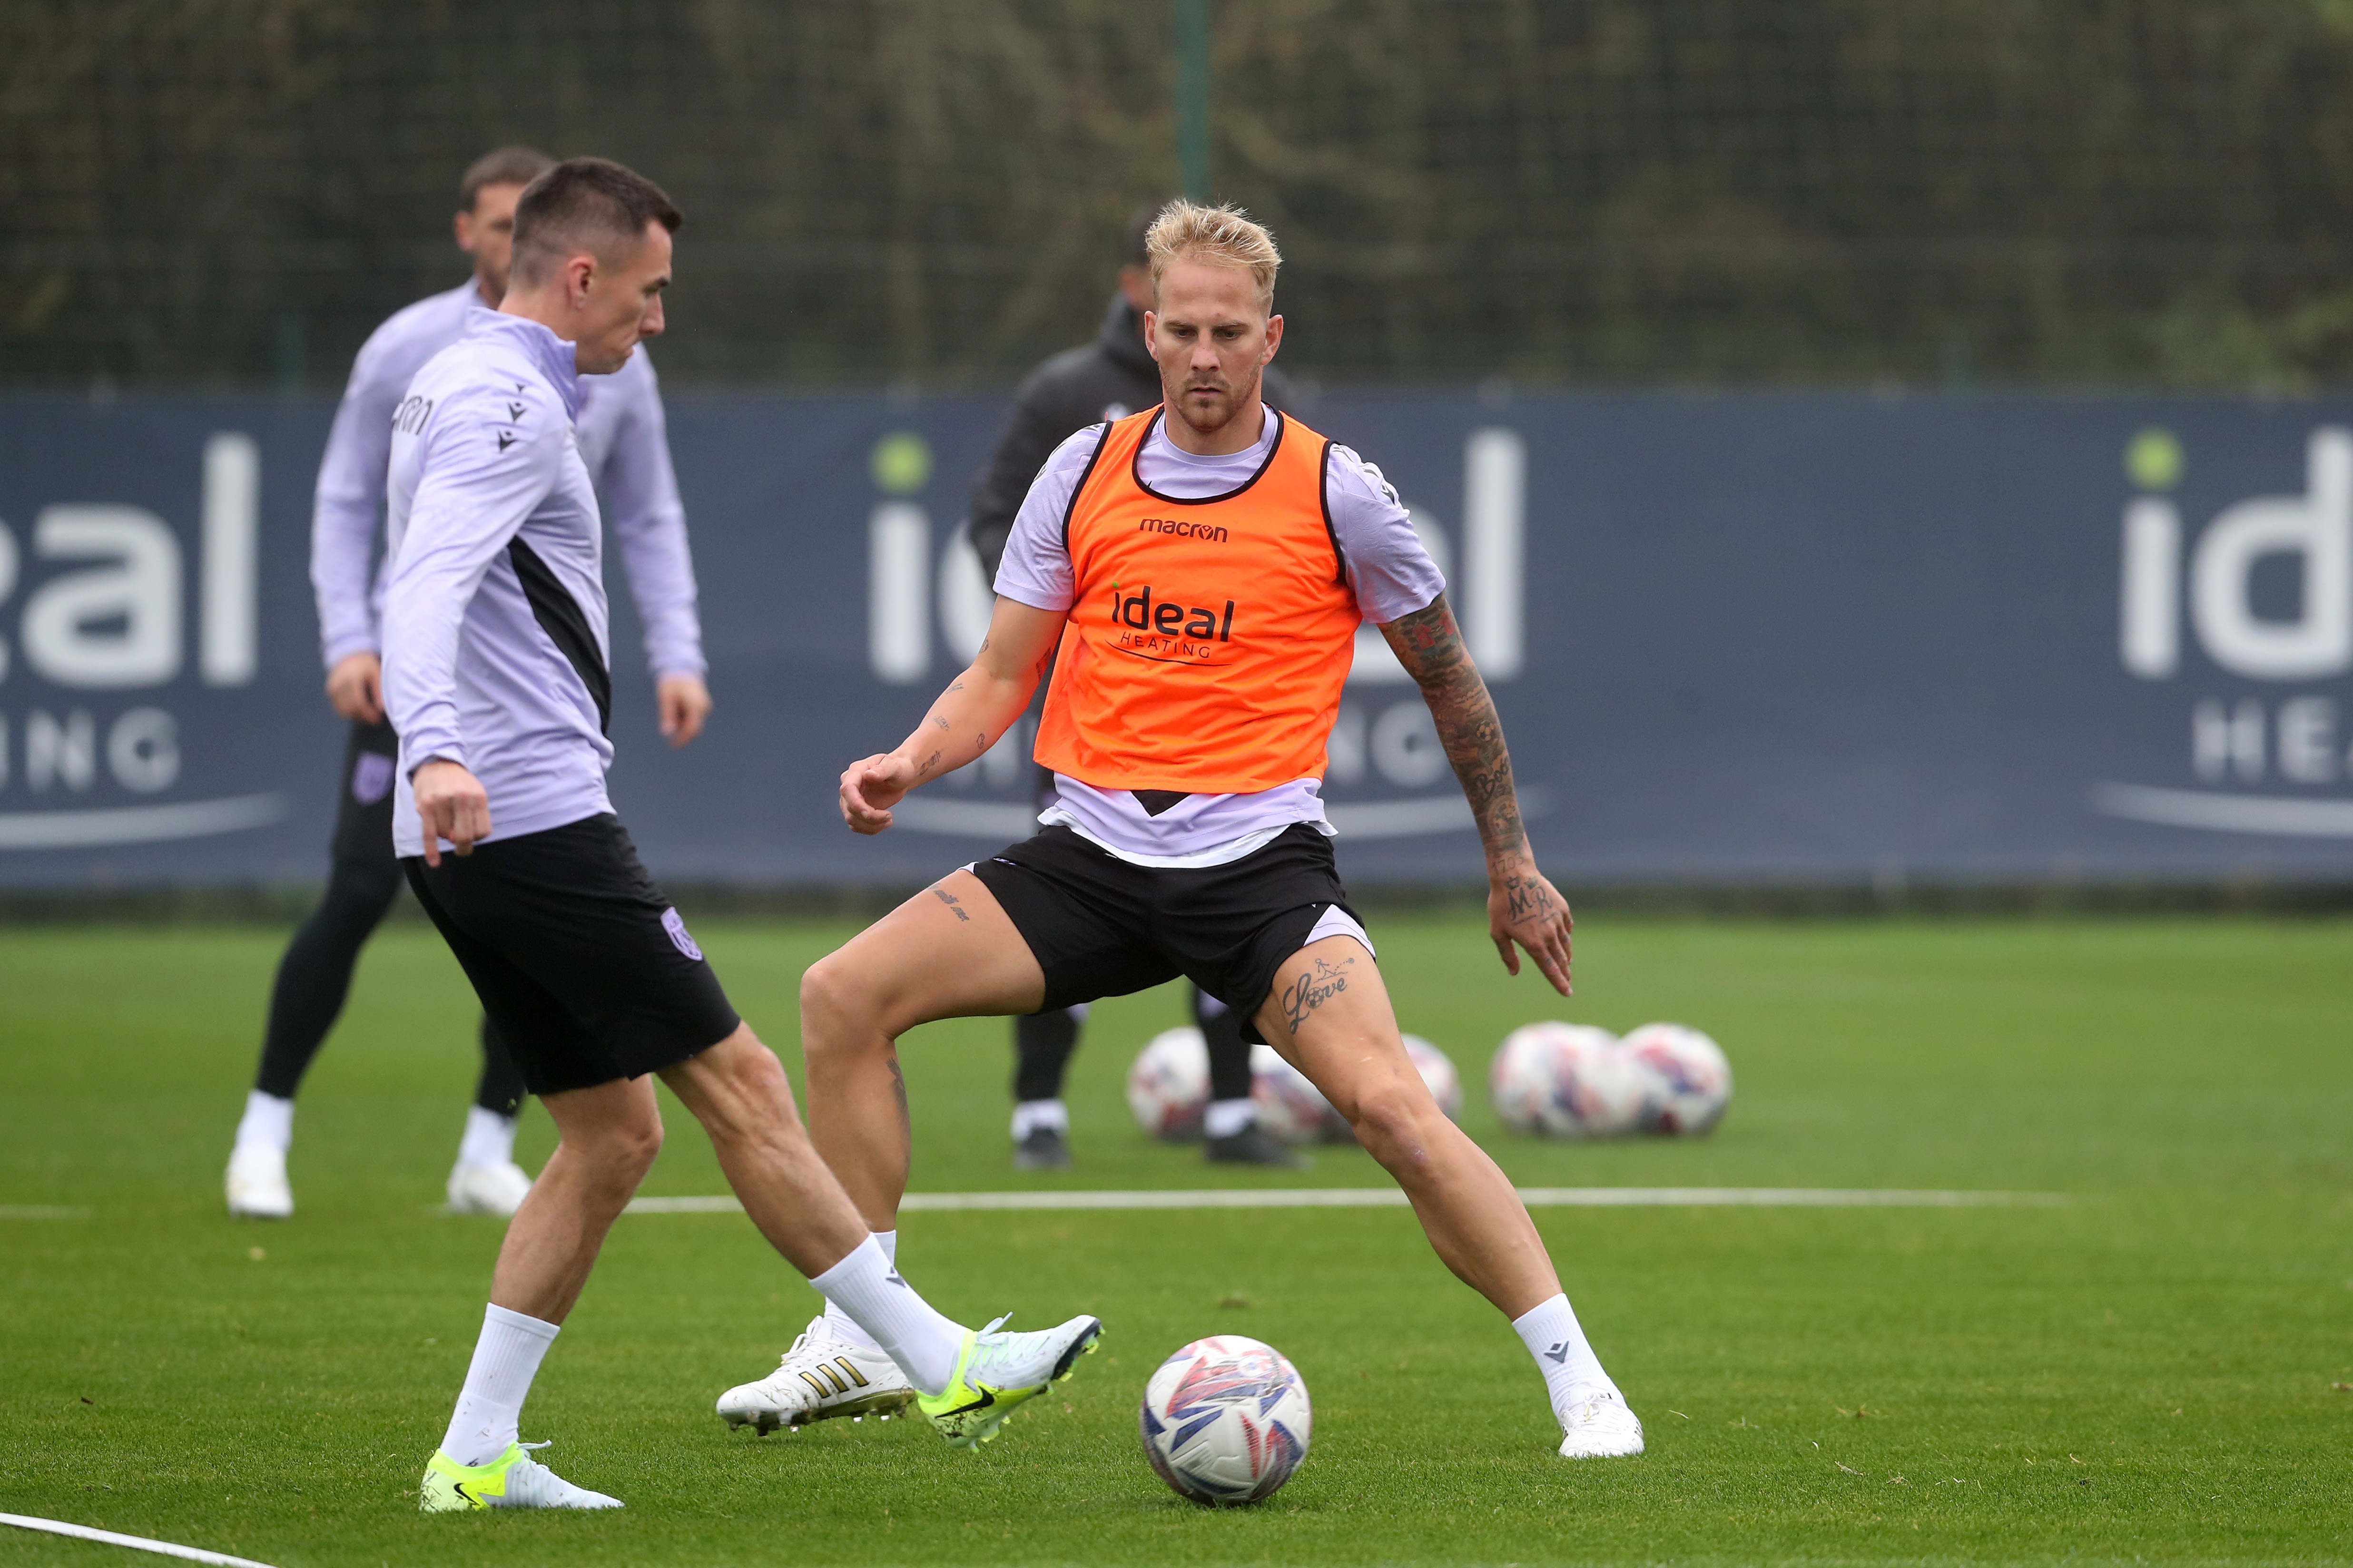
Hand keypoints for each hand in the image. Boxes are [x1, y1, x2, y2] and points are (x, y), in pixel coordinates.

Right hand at [325, 652, 383, 723]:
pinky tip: (359, 712)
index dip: (368, 714)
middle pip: (350, 709)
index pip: (358, 703)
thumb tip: (380, 710)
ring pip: (343, 711)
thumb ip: (378, 690)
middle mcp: (338, 685)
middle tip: (375, 720)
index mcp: (350, 679)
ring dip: (356, 717)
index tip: (377, 719)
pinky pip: (338, 708)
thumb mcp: (375, 673)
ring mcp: (331, 689)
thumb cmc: (365, 664)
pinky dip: (349, 712)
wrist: (347, 654)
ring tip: (368, 716)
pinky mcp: (329, 692)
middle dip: (363, 717)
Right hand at [413, 760, 490, 867]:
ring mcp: (441, 803)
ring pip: (445, 835)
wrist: (437, 762)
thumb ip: (476, 815)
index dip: (477, 838)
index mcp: (478, 797)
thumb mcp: (476, 792)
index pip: (483, 831)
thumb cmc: (459, 783)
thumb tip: (468, 840)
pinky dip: (431, 851)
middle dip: (463, 847)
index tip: (472, 835)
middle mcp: (460, 799)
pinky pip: (429, 835)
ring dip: (445, 835)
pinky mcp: (425, 807)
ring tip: (445, 821)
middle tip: (461, 847)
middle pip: (464, 836)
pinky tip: (434, 863)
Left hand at [656, 673, 711, 747]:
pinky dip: (684, 718)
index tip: (674, 746)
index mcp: (696, 706)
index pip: (692, 729)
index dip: (683, 739)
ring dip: (681, 724)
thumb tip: (667, 733)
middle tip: (668, 733)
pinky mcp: (702, 705)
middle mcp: (703, 707)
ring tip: (670, 710)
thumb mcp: (666, 698)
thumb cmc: (672, 682)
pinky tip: (676, 708)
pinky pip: (693, 717)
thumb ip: (667, 716)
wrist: (681, 666)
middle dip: (682, 733)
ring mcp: (704, 706)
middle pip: (694, 728)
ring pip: (693, 723)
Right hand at [839, 753, 917, 834]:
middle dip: (870, 817)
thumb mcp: (895, 766)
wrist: (900, 777)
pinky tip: (885, 823)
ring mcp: (850, 799)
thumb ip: (883, 769)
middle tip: (890, 816)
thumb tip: (869, 775)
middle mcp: (849, 785)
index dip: (856, 803)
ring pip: (851, 820)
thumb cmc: (899, 768)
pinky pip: (857, 826)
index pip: (848, 789)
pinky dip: (871, 829)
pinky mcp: (855, 811)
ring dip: (871, 825)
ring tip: (889, 820)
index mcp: (856, 771)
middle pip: (849, 807)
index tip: (870, 813)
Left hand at [1489, 863, 1572, 994]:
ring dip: (1567, 956)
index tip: (1567, 993)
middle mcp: (1550, 935)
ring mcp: (1558, 921)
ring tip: (1567, 963)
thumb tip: (1514, 972)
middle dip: (1565, 972)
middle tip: (1568, 980)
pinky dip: (1566, 935)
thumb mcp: (1497, 933)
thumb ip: (1508, 955)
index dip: (1559, 983)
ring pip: (1566, 944)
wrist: (1514, 876)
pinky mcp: (1562, 908)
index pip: (1550, 970)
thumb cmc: (1501, 905)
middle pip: (1561, 960)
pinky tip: (1565, 938)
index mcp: (1534, 944)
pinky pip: (1567, 926)